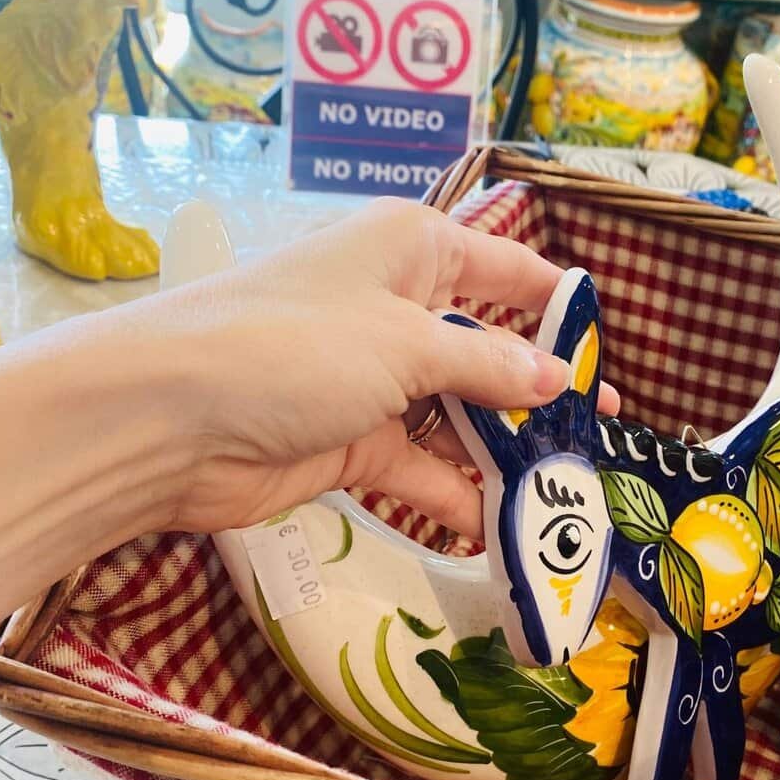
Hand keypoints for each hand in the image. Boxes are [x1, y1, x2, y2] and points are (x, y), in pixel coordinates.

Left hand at [149, 198, 617, 539]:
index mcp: (412, 250)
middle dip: (540, 393)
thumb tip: (557, 378)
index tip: (609, 350)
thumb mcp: (407, 343)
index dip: (559, 307)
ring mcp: (374, 380)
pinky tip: (500, 529)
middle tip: (601, 435)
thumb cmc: (293, 346)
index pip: (506, 269)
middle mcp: (397, 307)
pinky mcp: (352, 443)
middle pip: (487, 350)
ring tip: (565, 491)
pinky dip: (455, 495)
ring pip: (459, 415)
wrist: (170, 417)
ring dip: (504, 453)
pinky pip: (422, 466)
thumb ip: (488, 366)